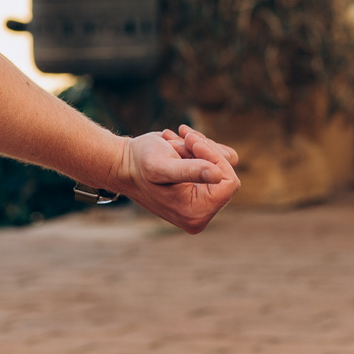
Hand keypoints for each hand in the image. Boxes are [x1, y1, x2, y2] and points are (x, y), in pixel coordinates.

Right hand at [112, 127, 241, 233]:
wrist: (124, 163)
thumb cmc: (139, 164)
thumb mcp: (161, 166)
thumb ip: (189, 171)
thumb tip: (219, 176)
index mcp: (196, 214)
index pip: (229, 182)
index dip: (214, 158)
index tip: (191, 142)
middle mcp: (202, 213)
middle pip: (227, 173)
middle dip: (205, 151)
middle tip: (181, 139)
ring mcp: (203, 201)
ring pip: (224, 163)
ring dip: (200, 146)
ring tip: (175, 143)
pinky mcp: (201, 188)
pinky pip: (218, 161)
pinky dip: (200, 147)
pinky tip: (179, 142)